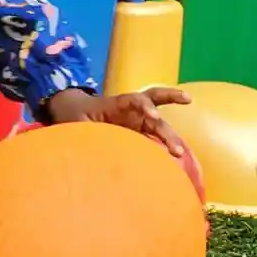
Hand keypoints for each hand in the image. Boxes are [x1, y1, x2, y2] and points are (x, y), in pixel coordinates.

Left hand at [43, 84, 192, 163]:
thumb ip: (82, 133)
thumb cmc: (75, 116)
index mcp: (115, 104)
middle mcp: (130, 110)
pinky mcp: (138, 130)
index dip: (144, 106)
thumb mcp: (75, 123)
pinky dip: (165, 144)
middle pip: (154, 113)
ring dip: (170, 136)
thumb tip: (88, 152)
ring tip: (182, 152)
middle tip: (175, 146)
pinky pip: (155, 135)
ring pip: (159, 121)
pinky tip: (177, 156)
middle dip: (165, 127)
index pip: (133, 100)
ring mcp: (136, 119)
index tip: (154, 115)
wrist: (75, 110)